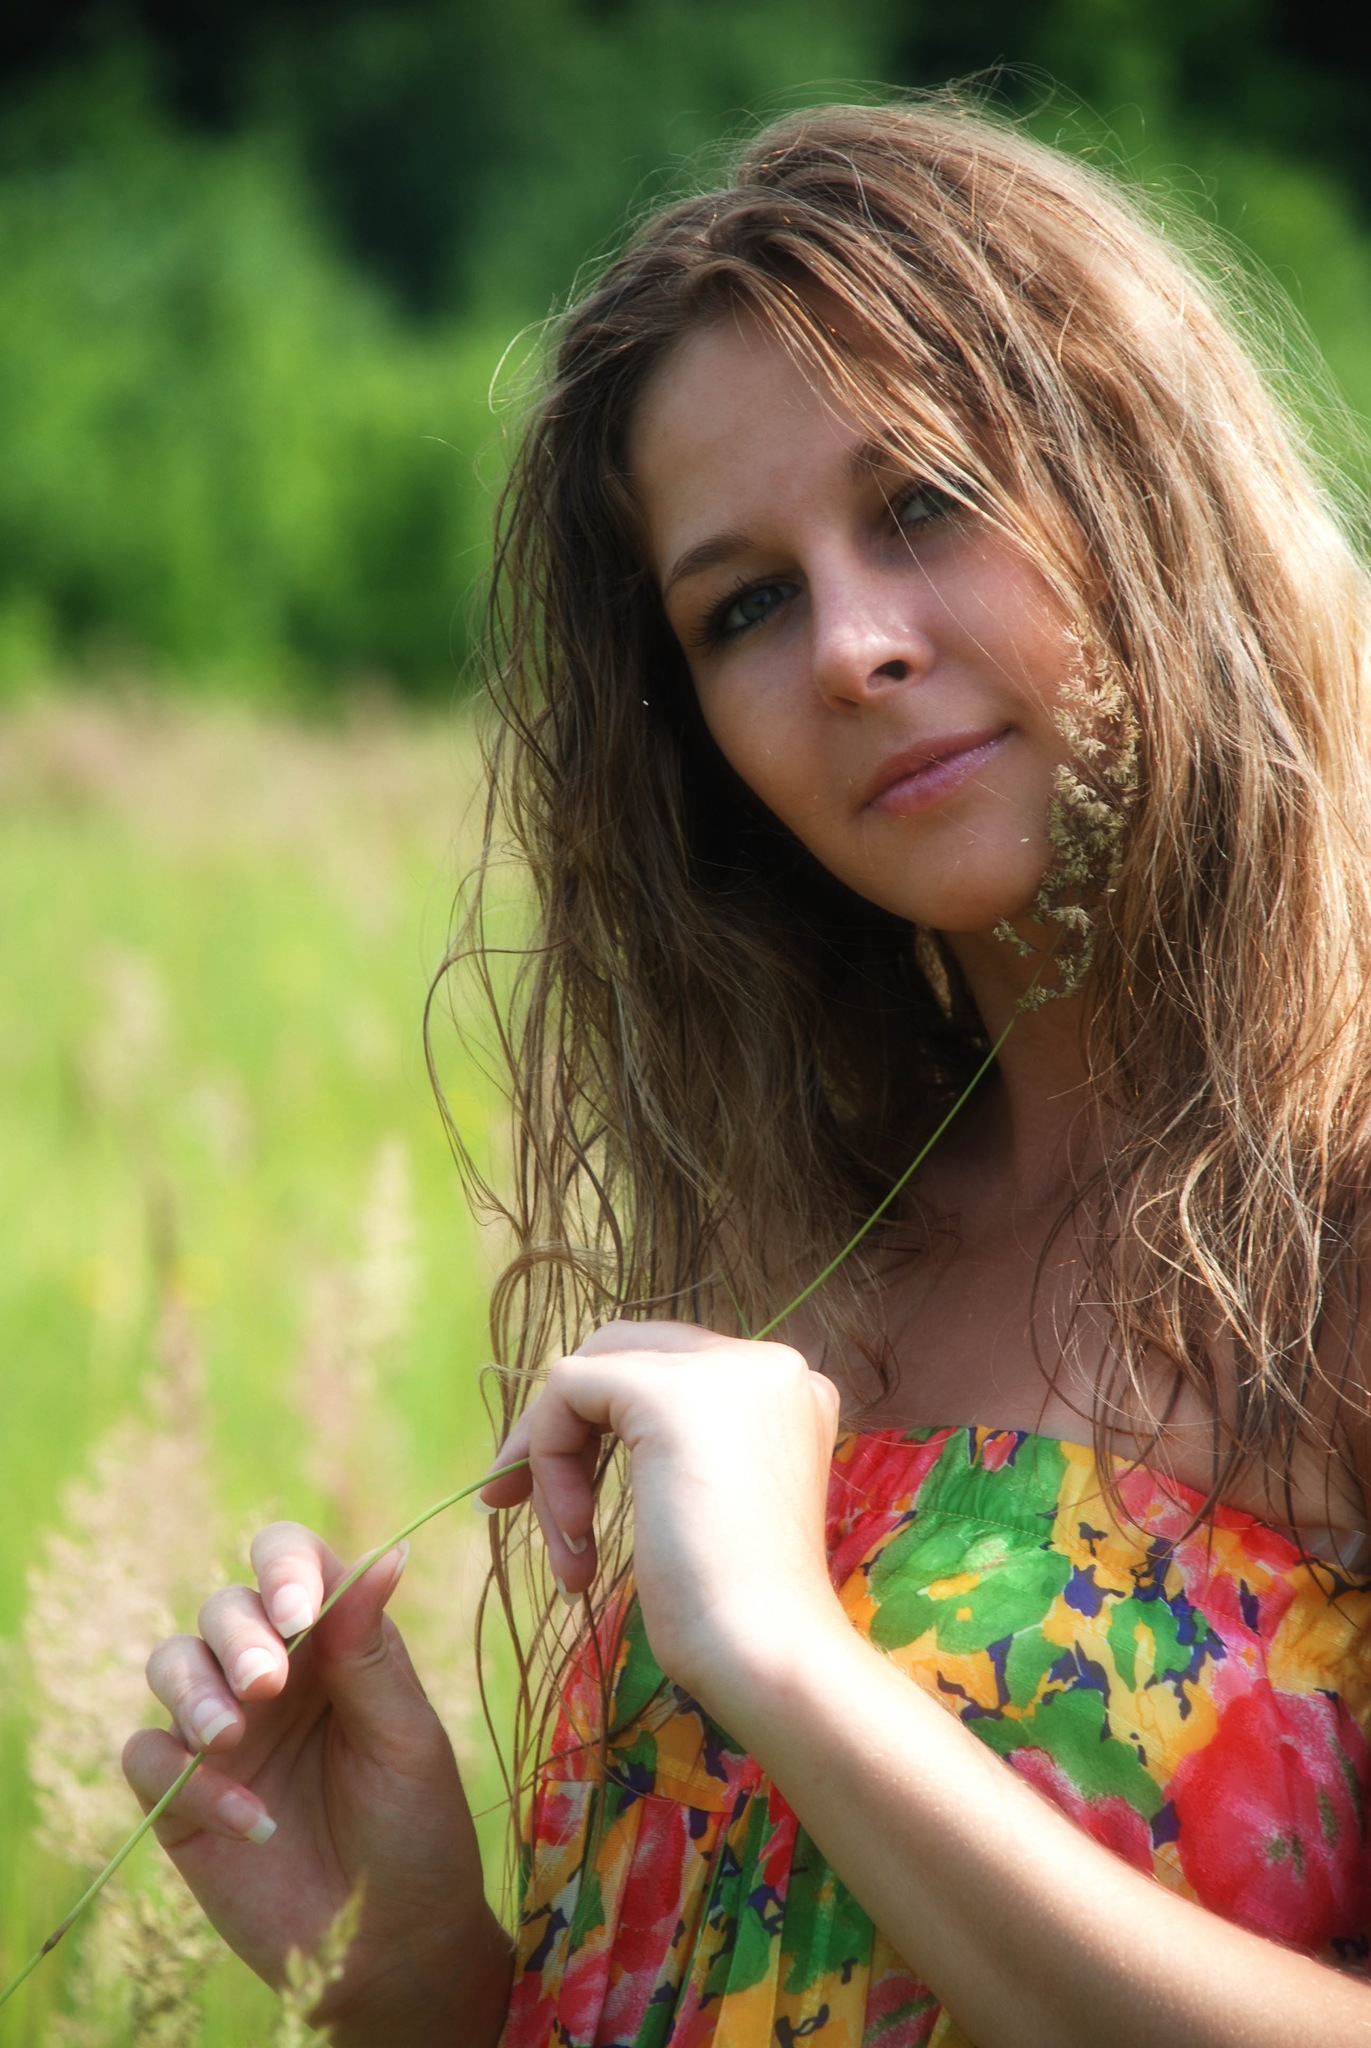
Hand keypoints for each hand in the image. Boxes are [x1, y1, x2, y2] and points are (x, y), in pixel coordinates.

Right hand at [122, 1526, 509, 2047]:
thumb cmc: (416, 1831)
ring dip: (195, 1690)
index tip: (300, 1607)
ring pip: (171, 1663)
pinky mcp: (180, 1797)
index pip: (291, 1563)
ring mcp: (222, 1732)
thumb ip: (373, 1653)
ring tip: (231, 1737)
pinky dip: (187, 1780)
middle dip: (239, 1636)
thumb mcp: (405, 1739)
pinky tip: (251, 1820)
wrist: (389, 1947)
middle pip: (223, 1608)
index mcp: (332, 1642)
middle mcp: (271, 1674)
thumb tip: (388, 1552)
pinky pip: (148, 1755)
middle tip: (267, 1684)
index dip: (285, 1566)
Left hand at [478, 1322, 846, 1717]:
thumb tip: (575, 1424)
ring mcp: (724, 1370)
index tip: (562, 1502)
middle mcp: (766, 1362)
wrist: (766, 1652)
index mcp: (787, 1388)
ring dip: (554, 1459)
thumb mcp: (708, 1502)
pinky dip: (549, 1458)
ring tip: (569, 1552)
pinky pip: (567, 1391)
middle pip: (624, 1352)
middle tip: (515, 1499)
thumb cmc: (739, 1610)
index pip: (668, 1366)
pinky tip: (576, 1537)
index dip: (601, 1421)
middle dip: (563, 1427)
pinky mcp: (670, 1395)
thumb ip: (673, 1448)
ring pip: (590, 1373)